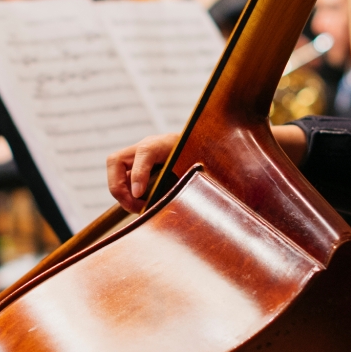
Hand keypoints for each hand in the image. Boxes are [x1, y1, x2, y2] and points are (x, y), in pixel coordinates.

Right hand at [107, 125, 307, 213]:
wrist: (218, 146)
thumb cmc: (221, 159)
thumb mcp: (219, 168)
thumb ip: (223, 178)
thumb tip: (235, 197)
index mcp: (168, 142)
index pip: (146, 152)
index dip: (140, 174)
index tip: (142, 197)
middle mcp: (150, 146)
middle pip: (116, 160)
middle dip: (119, 185)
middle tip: (137, 206)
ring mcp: (141, 156)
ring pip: (117, 170)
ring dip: (122, 191)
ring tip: (141, 209)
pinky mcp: (140, 168)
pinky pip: (124, 180)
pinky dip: (129, 195)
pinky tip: (146, 208)